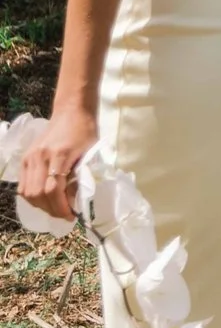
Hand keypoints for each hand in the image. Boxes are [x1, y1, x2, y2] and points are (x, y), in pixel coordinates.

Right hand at [15, 109, 95, 224]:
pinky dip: (31, 196)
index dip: (61, 207)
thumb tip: (76, 201)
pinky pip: (22, 185)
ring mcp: (30, 157)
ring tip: (55, 208)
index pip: (54, 189)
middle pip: (38, 193)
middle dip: (51, 209)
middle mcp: (40, 157)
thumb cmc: (85, 131)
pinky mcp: (25, 158)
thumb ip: (82, 176)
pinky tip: (44, 199)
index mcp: (60, 154)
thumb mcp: (90, 153)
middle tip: (64, 215)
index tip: (72, 216)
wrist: (71, 111)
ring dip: (40, 205)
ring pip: (27, 192)